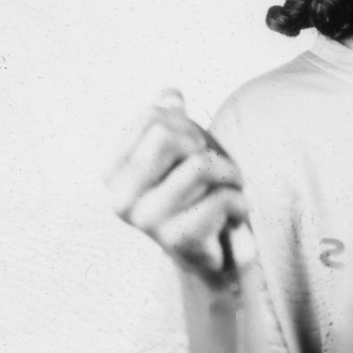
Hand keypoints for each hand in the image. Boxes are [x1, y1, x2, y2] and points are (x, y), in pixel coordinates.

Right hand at [104, 89, 256, 285]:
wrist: (209, 258)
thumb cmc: (195, 198)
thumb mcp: (181, 153)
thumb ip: (170, 121)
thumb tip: (170, 93)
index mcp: (113, 173)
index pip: (152, 117)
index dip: (185, 127)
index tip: (192, 152)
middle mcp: (120, 198)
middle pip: (168, 136)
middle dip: (204, 147)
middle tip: (214, 172)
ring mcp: (146, 220)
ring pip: (200, 165)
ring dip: (230, 175)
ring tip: (230, 191)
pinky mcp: (177, 239)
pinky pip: (222, 197)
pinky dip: (239, 203)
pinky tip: (233, 218)